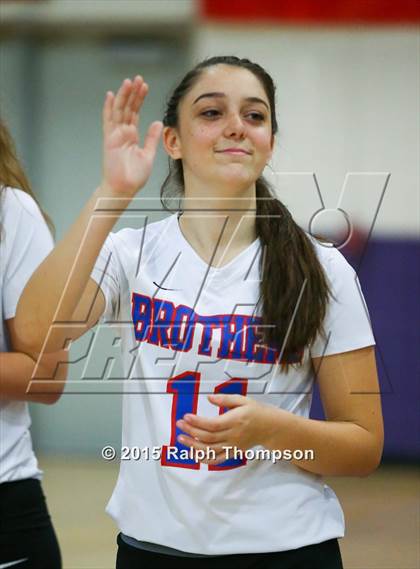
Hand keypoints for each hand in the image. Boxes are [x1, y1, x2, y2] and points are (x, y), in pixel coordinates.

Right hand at [101, 76, 162, 196]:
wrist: (124, 188)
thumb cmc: (134, 176)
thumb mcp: (148, 154)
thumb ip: (151, 138)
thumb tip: (158, 123)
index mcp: (132, 136)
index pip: (135, 112)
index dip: (139, 99)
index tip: (144, 86)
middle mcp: (123, 132)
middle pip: (127, 108)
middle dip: (132, 93)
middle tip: (138, 79)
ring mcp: (115, 134)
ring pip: (119, 110)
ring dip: (123, 96)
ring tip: (129, 82)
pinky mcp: (109, 139)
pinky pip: (108, 120)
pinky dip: (108, 107)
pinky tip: (110, 95)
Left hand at [176, 394, 271, 465]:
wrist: (271, 428)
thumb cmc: (257, 412)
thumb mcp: (243, 400)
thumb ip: (225, 399)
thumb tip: (209, 398)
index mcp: (235, 421)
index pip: (213, 424)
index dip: (198, 422)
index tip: (186, 417)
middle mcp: (233, 435)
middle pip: (209, 437)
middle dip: (191, 432)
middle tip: (179, 425)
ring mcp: (233, 446)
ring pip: (211, 450)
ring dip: (194, 446)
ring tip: (182, 439)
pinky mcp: (233, 452)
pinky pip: (217, 459)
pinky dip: (205, 459)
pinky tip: (194, 454)